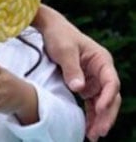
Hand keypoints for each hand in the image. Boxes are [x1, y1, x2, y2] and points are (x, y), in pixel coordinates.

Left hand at [36, 6, 120, 139]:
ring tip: (93, 135)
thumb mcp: (64, 50)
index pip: (112, 82)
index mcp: (102, 60)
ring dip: (99, 119)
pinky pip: (91, 103)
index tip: (99, 109)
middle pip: (110, 97)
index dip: (108, 97)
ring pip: (101, 103)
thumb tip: (79, 89)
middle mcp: (101, 71)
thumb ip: (72, 69)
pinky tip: (88, 128)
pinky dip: (90, 115)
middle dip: (106, 115)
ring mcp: (94, 79)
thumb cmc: (59, 36)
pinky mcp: (85, 85)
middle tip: (99, 131)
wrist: (49, 29)